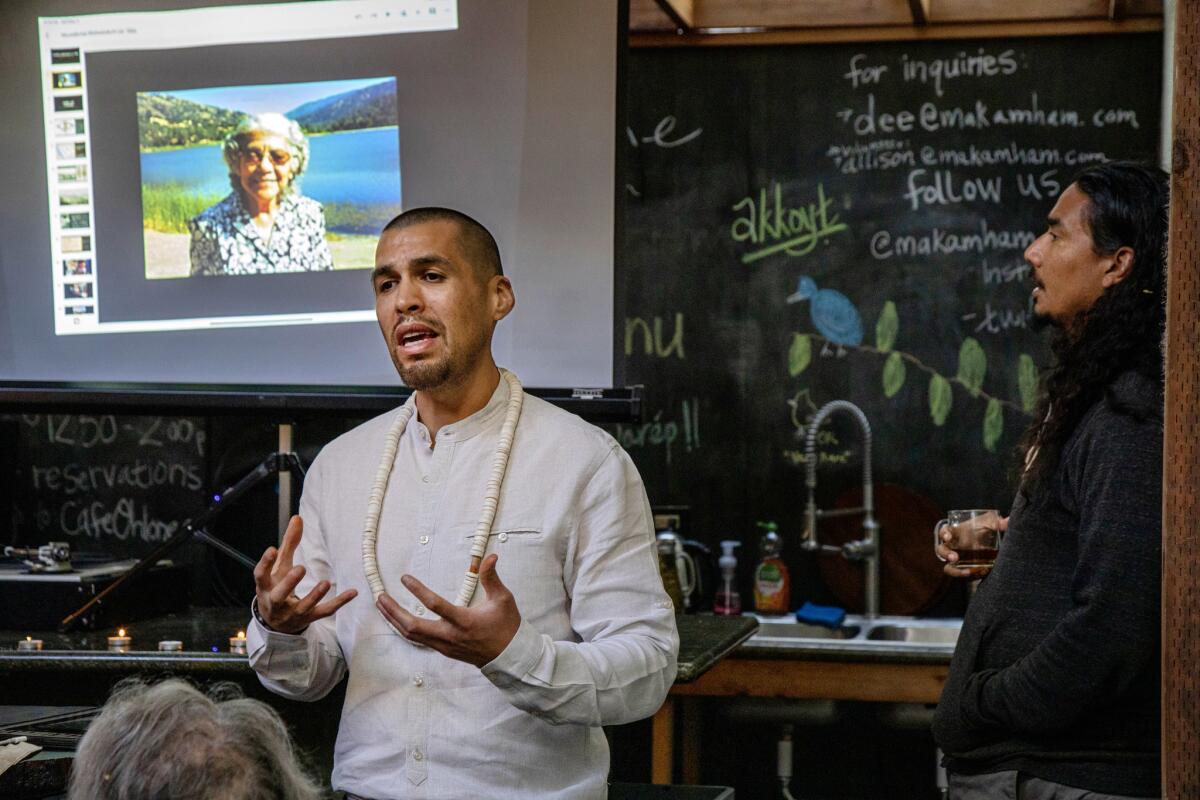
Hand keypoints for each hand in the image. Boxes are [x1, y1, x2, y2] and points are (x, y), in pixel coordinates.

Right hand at [253, 515, 356, 633]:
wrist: (276, 622)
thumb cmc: (277, 586)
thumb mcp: (280, 566)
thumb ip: (289, 543)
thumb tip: (298, 517)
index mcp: (266, 587)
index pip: (261, 576)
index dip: (265, 563)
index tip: (272, 549)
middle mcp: (276, 602)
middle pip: (280, 595)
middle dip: (289, 583)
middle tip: (301, 568)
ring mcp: (292, 613)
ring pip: (303, 607)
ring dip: (314, 596)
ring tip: (325, 582)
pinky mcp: (309, 618)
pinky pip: (324, 612)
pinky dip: (339, 602)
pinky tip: (353, 592)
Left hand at [375, 554, 519, 667]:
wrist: (510, 656)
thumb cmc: (507, 625)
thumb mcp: (503, 598)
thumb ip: (491, 577)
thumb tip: (490, 556)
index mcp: (464, 621)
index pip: (435, 605)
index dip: (418, 590)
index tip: (404, 578)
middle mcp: (450, 635)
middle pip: (413, 626)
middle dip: (393, 611)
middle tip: (380, 596)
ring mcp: (445, 645)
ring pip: (412, 635)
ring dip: (395, 619)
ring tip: (383, 605)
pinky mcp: (444, 650)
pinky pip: (418, 640)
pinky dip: (405, 628)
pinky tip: (398, 619)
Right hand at [937, 516, 1007, 578]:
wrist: (991, 546)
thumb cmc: (985, 531)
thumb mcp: (990, 525)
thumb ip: (998, 523)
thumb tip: (1007, 521)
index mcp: (955, 533)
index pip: (944, 532)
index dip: (944, 534)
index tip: (948, 537)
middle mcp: (952, 547)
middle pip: (941, 551)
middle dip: (946, 554)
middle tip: (955, 558)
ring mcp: (957, 561)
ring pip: (948, 568)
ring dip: (955, 571)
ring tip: (967, 572)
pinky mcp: (964, 570)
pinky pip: (963, 576)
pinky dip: (970, 577)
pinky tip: (981, 574)